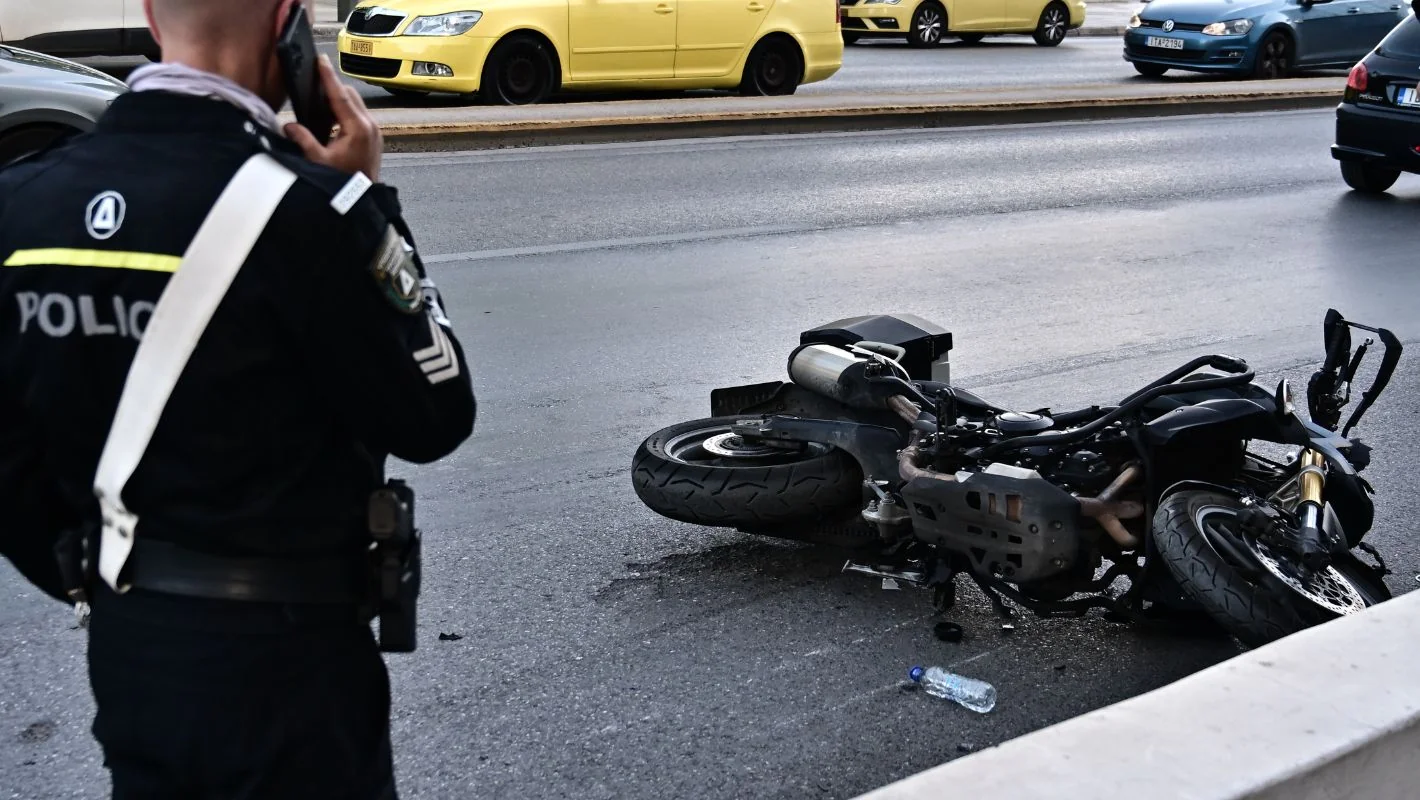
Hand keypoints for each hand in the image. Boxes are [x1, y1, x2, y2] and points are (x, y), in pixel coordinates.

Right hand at [284, 54, 383, 181]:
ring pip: (356, 104)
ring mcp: (375, 132)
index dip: (328, 77)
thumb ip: (303, 140)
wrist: (363, 201)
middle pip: (350, 95)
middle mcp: (370, 127)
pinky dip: (346, 112)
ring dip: (339, 100)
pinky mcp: (375, 138)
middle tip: (315, 83)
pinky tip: (332, 119)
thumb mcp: (318, 162)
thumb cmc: (343, 183)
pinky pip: (360, 116)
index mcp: (358, 129)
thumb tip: (288, 126)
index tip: (321, 60)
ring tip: (320, 102)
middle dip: (333, 88)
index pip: (340, 96)